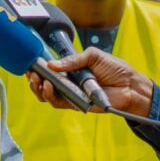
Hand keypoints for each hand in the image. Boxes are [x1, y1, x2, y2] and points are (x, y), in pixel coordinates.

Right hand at [26, 47, 154, 116]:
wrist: (130, 85)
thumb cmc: (114, 68)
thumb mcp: (93, 56)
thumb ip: (73, 60)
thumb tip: (52, 64)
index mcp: (70, 69)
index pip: (49, 69)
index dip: (38, 67)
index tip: (30, 64)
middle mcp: (68, 82)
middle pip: (44, 84)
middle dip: (34, 79)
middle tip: (32, 74)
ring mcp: (71, 94)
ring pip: (47, 95)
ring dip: (39, 88)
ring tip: (39, 81)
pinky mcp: (76, 105)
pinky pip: (58, 103)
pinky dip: (50, 95)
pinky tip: (49, 87)